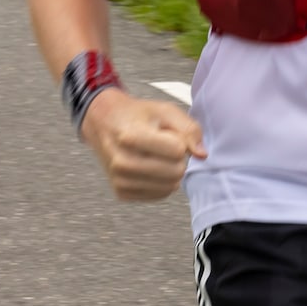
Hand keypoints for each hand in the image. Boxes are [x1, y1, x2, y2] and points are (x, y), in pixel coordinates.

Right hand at [81, 90, 206, 201]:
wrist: (104, 123)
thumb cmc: (138, 116)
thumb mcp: (165, 111)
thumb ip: (189, 129)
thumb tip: (202, 155)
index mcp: (131, 137)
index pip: (178, 150)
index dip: (180, 141)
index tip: (168, 134)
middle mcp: (122, 161)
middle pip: (176, 172)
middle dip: (178, 159)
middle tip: (165, 147)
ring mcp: (119, 179)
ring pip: (170, 187)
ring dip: (171, 172)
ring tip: (157, 156)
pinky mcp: (121, 192)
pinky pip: (160, 195)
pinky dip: (162, 183)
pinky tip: (151, 168)